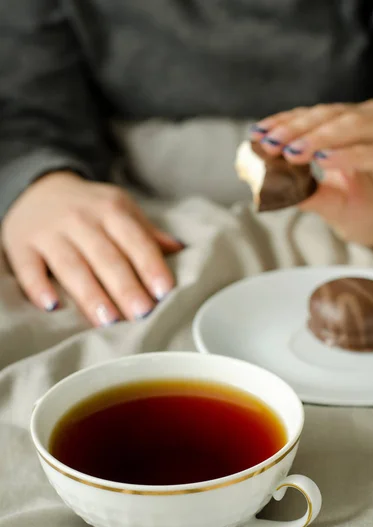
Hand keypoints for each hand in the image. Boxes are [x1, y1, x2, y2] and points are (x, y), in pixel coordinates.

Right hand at [1, 172, 181, 325]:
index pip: (134, 239)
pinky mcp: (21, 245)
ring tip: (108, 320)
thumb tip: (180, 249)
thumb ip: (146, 232)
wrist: (39, 187)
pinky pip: (28, 268)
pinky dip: (38, 287)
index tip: (164, 291)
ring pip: (71, 266)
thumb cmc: (90, 208)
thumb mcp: (120, 209)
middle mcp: (80, 219)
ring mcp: (49, 232)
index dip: (150, 265)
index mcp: (111, 209)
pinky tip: (52, 306)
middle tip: (141, 313)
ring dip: (90, 294)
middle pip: (105, 257)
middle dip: (125, 287)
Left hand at [252, 99, 372, 249]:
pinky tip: (325, 160)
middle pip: (331, 115)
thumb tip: (261, 184)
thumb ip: (302, 190)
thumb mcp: (330, 203)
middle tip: (270, 143)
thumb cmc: (370, 213)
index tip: (257, 132)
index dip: (285, 121)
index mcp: (351, 128)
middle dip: (296, 128)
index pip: (314, 116)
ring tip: (293, 152)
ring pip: (354, 125)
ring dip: (320, 137)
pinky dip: (350, 155)